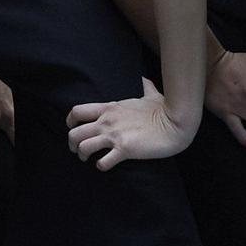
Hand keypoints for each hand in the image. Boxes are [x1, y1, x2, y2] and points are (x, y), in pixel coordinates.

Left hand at [66, 78, 195, 168]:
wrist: (176, 122)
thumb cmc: (164, 109)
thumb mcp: (151, 95)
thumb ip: (145, 88)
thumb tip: (145, 79)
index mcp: (109, 108)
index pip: (77, 112)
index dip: (70, 122)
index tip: (72, 128)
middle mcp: (107, 121)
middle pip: (74, 133)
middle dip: (72, 145)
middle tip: (78, 151)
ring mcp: (115, 135)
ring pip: (83, 148)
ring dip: (83, 156)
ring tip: (89, 160)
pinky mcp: (125, 149)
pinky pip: (103, 162)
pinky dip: (101, 166)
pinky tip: (105, 166)